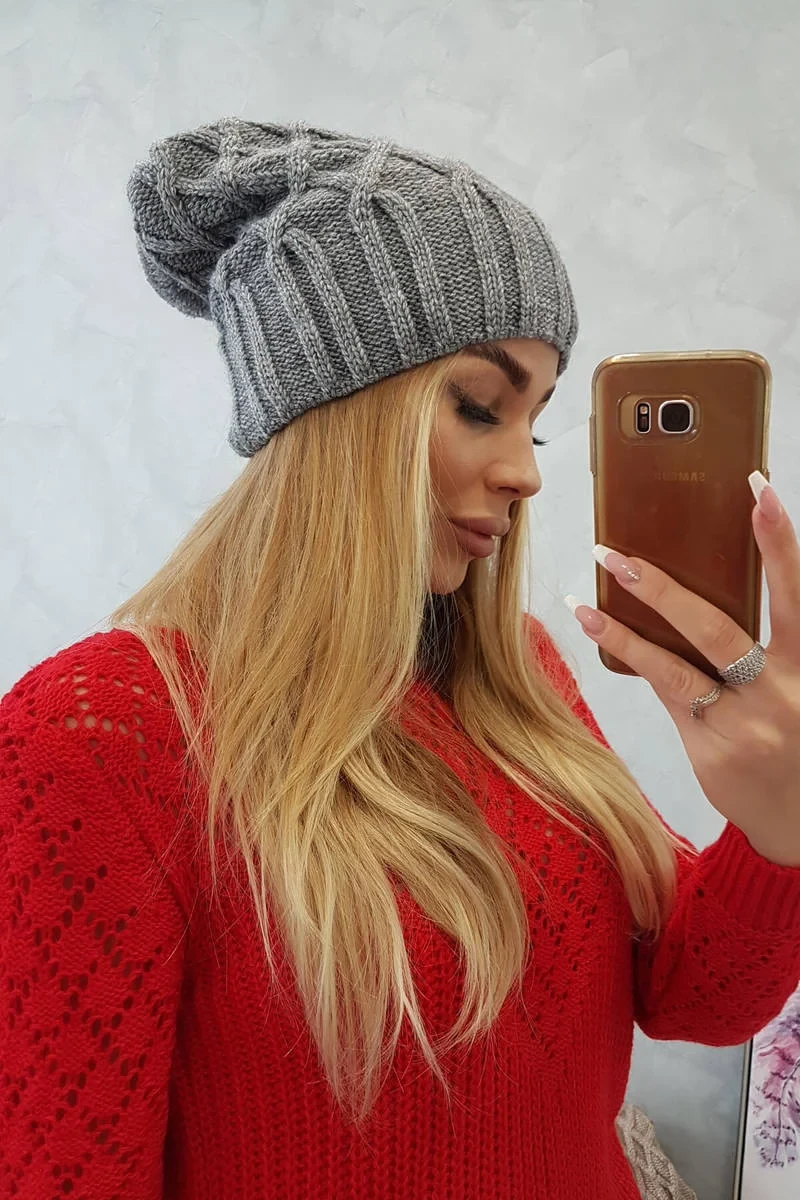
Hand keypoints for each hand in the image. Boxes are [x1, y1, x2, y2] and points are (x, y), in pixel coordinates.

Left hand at [565, 472, 799, 867]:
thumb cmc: (794, 735)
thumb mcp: (793, 682)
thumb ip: (763, 643)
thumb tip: (694, 587)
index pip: (791, 591)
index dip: (777, 539)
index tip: (757, 487)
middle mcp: (779, 692)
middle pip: (716, 628)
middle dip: (661, 588)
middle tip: (616, 553)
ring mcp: (742, 724)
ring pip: (674, 667)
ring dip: (624, 628)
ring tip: (587, 598)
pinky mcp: (710, 749)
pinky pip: (666, 694)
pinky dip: (634, 658)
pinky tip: (600, 629)